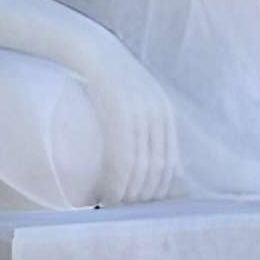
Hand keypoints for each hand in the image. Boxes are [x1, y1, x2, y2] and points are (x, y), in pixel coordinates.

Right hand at [74, 35, 179, 205]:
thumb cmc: (107, 75)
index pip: (169, 164)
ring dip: (128, 194)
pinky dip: (117, 182)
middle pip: (158, 169)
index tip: (139, 204)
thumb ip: (144, 121)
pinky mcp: (119, 114)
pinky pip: (123, 158)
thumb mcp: (135, 95)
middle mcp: (158, 115)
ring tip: (112, 207)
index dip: (157, 190)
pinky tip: (105, 195)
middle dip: (143, 196)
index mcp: (165, 113)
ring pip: (141, 168)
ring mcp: (140, 114)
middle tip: (123, 212)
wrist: (90, 47)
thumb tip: (142, 156)